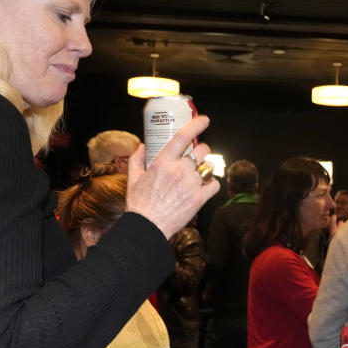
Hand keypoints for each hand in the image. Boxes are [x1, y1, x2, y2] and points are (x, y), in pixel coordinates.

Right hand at [125, 116, 220, 239]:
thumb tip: (142, 146)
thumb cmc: (139, 203)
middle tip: (197, 156)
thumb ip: (137, 159)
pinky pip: (215, 184)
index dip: (196, 124)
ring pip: (210, 166)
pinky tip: (205, 186)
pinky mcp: (199, 198)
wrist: (148, 227)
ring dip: (207, 167)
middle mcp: (179, 170)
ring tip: (200, 173)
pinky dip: (212, 184)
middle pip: (202, 150)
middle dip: (202, 151)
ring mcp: (191, 184)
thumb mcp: (133, 178)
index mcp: (163, 162)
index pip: (183, 136)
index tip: (204, 119)